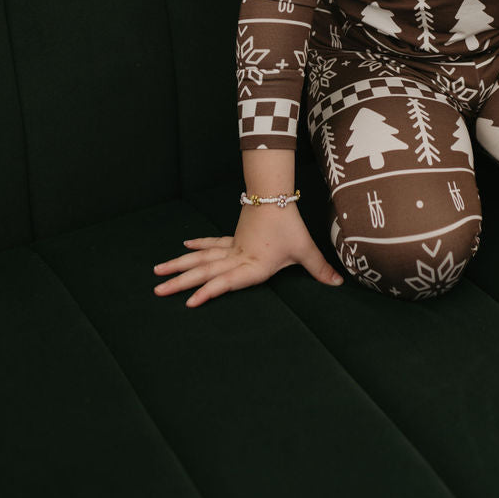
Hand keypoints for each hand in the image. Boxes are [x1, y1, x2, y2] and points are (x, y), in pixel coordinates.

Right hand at [153, 204, 343, 307]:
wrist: (277, 196)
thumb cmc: (290, 224)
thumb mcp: (305, 250)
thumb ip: (320, 269)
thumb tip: (341, 284)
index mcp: (253, 265)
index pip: (227, 281)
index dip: (209, 291)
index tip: (190, 301)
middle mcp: (237, 258)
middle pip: (205, 271)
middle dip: (181, 282)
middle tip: (158, 291)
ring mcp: (232, 248)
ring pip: (201, 259)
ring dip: (180, 266)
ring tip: (158, 275)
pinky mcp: (233, 239)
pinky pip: (211, 245)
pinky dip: (197, 247)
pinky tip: (183, 248)